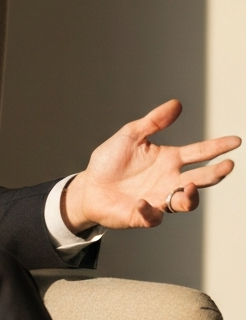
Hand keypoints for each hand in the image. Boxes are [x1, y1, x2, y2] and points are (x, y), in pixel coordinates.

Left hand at [62, 99, 239, 230]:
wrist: (89, 186)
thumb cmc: (110, 162)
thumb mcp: (131, 136)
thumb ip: (153, 121)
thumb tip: (177, 103)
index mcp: (168, 160)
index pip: (199, 153)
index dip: (218, 147)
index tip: (236, 141)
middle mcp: (169, 181)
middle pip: (201, 179)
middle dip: (216, 173)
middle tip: (227, 166)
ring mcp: (158, 199)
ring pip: (185, 203)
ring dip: (190, 197)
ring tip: (189, 187)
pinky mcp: (142, 215)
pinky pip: (152, 216)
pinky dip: (149, 210)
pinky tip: (141, 201)